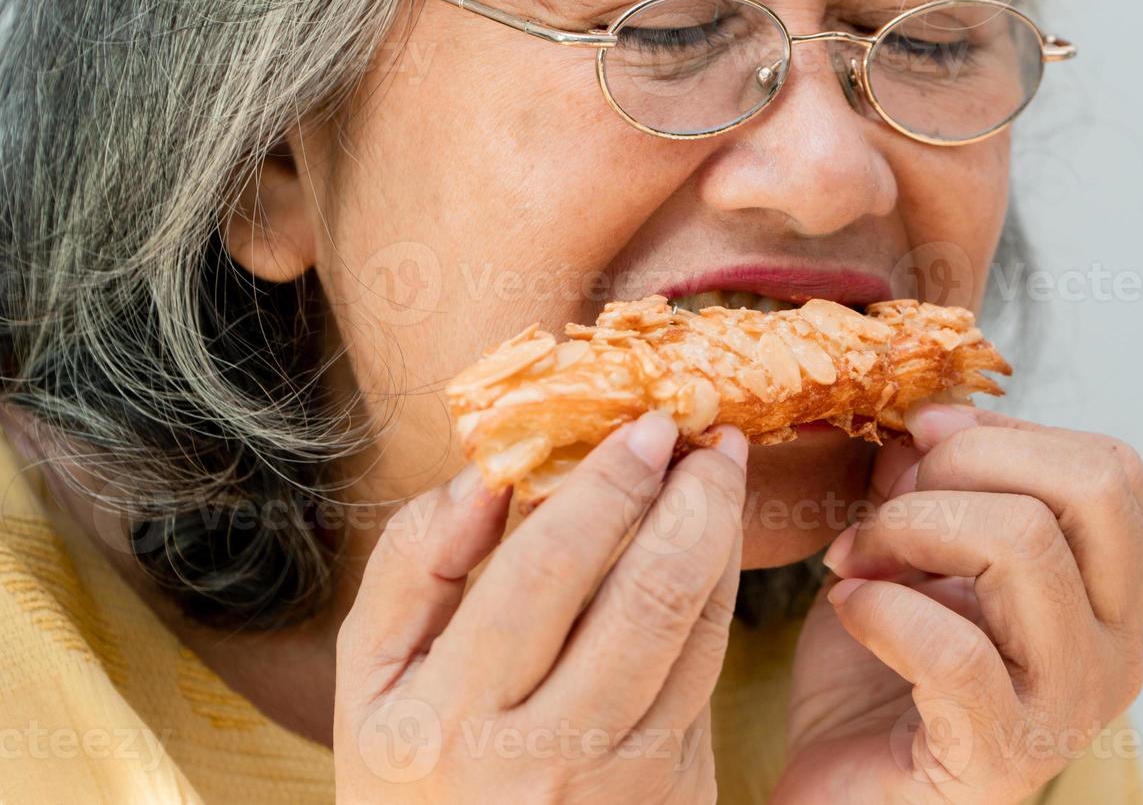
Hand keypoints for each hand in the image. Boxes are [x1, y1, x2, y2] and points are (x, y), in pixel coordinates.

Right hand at [334, 412, 747, 803]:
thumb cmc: (411, 772)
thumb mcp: (370, 675)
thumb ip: (413, 564)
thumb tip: (489, 474)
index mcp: (450, 718)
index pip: (545, 572)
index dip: (606, 487)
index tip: (644, 427)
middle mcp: (544, 759)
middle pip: (646, 602)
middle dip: (692, 502)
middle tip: (708, 438)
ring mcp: (620, 788)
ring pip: (698, 640)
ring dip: (722, 543)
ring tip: (720, 477)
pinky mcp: (674, 798)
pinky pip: (708, 681)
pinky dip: (716, 603)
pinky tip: (710, 551)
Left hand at [774, 404, 1142, 804]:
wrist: (847, 796)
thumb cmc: (879, 679)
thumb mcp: (906, 558)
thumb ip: (926, 488)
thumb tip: (925, 423)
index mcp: (1110, 593)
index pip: (1108, 470)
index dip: (1006, 430)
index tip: (920, 436)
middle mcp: (1117, 647)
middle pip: (1090, 489)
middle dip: (968, 464)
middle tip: (891, 504)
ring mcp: (1071, 706)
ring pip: (1024, 546)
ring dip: (909, 529)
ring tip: (854, 557)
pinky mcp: (1006, 756)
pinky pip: (956, 648)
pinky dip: (883, 606)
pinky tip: (851, 607)